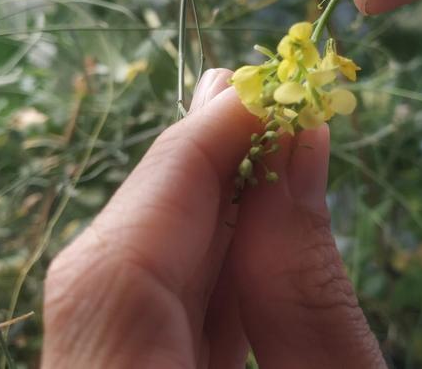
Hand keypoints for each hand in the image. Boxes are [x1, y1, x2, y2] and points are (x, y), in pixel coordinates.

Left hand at [42, 69, 384, 368]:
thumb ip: (308, 298)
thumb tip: (297, 150)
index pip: (118, 266)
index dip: (184, 164)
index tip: (251, 91)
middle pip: (113, 271)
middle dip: (193, 177)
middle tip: (253, 100)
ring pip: (129, 295)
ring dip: (205, 220)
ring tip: (258, 147)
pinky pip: (149, 329)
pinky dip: (206, 278)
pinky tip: (251, 232)